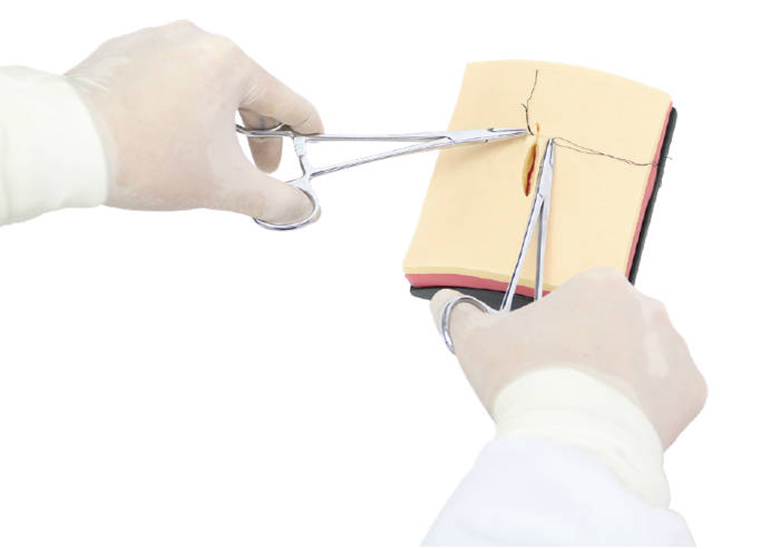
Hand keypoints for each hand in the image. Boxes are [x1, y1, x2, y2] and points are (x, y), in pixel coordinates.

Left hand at [65, 20, 322, 224]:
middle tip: (255, 170)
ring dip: (217, 124)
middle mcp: (194, 41)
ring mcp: (156, 43)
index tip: (312, 139)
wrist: (66, 145)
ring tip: (205, 158)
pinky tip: (169, 138)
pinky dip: (181, 109)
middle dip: (256, 136)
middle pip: (246, 94)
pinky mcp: (124, 52)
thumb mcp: (225, 187)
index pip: (285, 101)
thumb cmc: (146, 157)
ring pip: (206, 87)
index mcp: (228, 64)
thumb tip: (304, 208)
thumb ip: (276, 199)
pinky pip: (170, 80)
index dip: (305, 128)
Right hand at [430, 267, 706, 448]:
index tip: (544, 357)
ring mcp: (673, 348)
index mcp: (599, 285)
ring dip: (621, 373)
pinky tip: (616, 418)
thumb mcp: (477, 342)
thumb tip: (441, 300)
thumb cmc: (525, 382)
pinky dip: (647, 403)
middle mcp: (646, 306)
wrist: (572, 442)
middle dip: (593, 349)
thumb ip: (457, 313)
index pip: (579, 300)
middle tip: (564, 383)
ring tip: (590, 404)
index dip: (558, 330)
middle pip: (614, 325)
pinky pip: (668, 391)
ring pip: (643, 356)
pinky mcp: (691, 389)